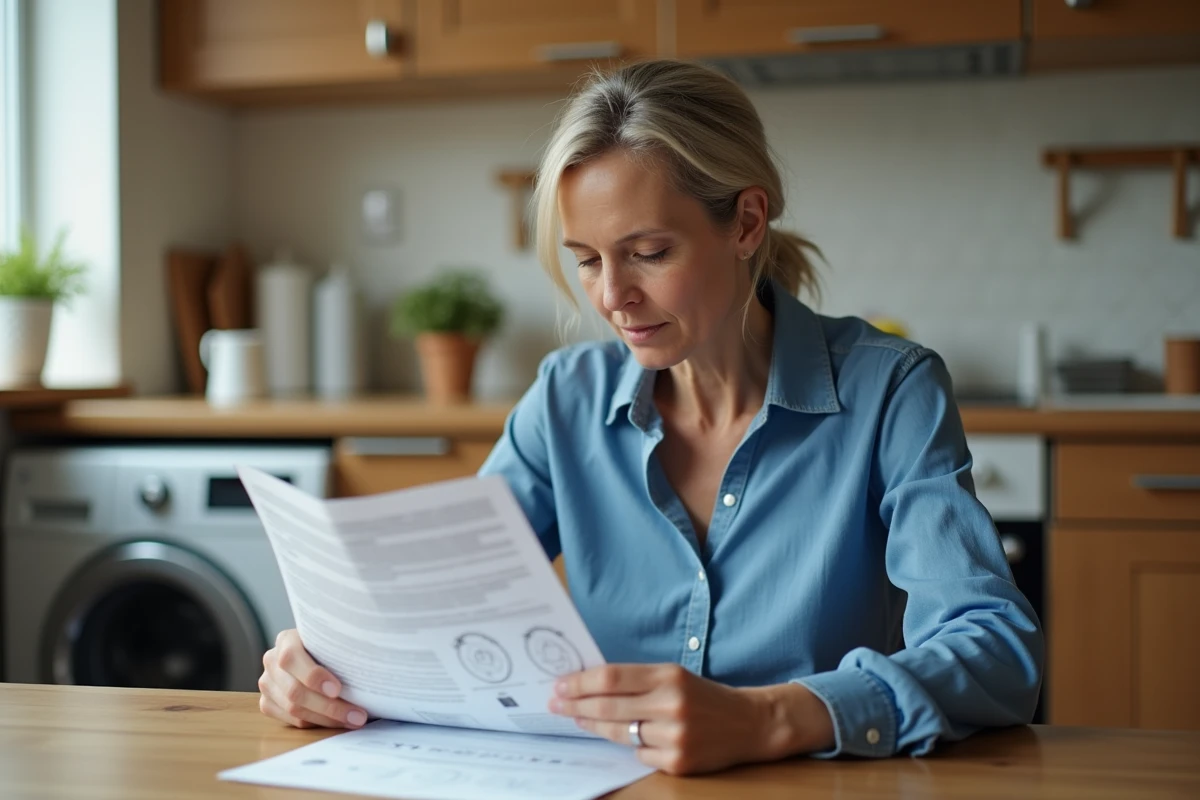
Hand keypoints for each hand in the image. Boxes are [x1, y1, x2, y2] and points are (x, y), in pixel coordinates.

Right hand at [258, 629, 367, 729]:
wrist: (312, 653)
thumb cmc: (328, 645)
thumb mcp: (331, 640)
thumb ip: (339, 648)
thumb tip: (373, 666)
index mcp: (285, 640)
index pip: (291, 658)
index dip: (313, 675)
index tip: (338, 689)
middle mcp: (271, 661)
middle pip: (295, 691)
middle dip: (330, 707)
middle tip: (358, 715)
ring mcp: (267, 683)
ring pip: (294, 709)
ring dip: (328, 719)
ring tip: (354, 721)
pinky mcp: (267, 703)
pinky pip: (292, 720)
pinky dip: (317, 723)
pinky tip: (337, 722)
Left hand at [548, 664, 834, 774]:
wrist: (749, 723)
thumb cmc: (704, 696)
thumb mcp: (674, 676)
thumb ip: (637, 679)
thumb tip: (589, 683)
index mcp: (669, 675)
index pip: (611, 677)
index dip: (580, 682)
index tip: (559, 684)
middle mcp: (671, 704)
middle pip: (608, 706)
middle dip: (575, 705)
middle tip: (555, 703)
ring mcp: (675, 735)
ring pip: (619, 733)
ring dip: (593, 726)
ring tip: (577, 718)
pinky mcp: (678, 761)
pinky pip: (639, 754)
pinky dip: (632, 746)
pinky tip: (630, 738)